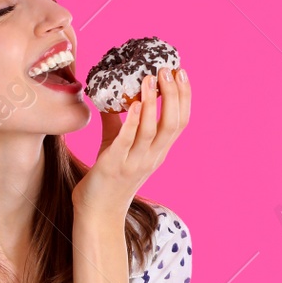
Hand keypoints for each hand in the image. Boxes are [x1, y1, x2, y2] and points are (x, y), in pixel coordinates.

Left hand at [73, 66, 190, 217]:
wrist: (97, 213)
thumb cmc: (108, 178)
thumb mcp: (117, 146)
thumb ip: (118, 122)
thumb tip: (111, 94)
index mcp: (158, 151)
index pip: (181, 121)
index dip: (184, 96)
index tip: (181, 72)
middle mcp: (152, 157)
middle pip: (173, 123)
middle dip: (173, 94)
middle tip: (166, 70)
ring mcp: (135, 162)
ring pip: (153, 131)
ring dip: (153, 103)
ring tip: (149, 79)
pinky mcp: (114, 165)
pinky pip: (127, 142)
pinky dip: (134, 122)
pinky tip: (134, 104)